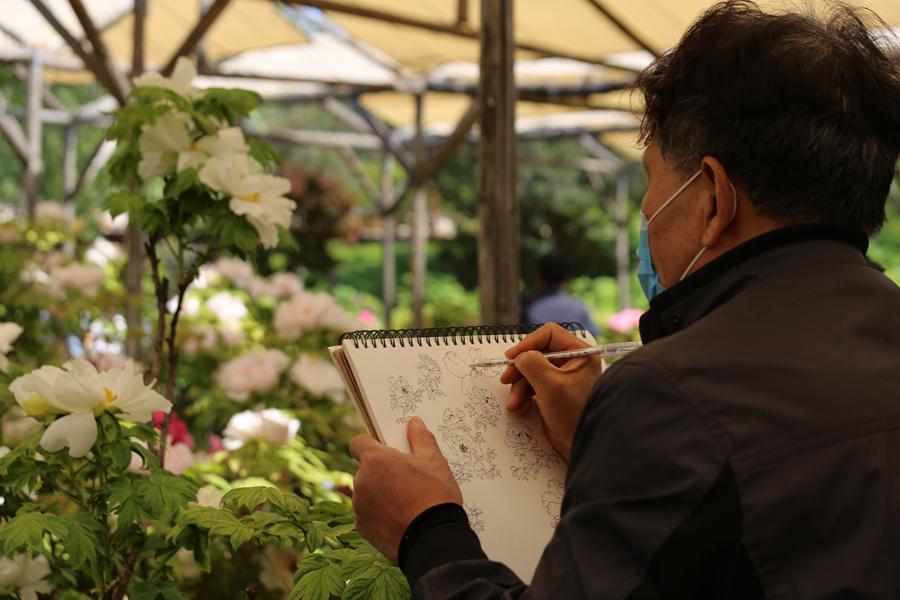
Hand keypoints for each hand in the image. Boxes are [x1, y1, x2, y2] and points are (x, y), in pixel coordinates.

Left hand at [349, 416, 462, 561]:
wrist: (433, 539)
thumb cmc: (435, 497)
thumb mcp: (435, 461)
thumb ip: (421, 439)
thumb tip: (415, 423)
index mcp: (375, 460)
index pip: (357, 443)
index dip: (370, 444)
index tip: (384, 450)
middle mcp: (361, 481)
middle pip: (365, 469)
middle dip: (380, 471)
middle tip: (405, 479)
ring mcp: (359, 506)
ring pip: (366, 491)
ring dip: (379, 493)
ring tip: (406, 501)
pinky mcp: (362, 527)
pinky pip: (368, 513)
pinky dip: (379, 514)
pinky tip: (400, 518)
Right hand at [500, 323, 603, 460]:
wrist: (581, 445)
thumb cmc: (575, 415)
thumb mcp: (551, 386)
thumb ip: (532, 364)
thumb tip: (519, 356)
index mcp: (579, 354)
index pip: (549, 334)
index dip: (528, 343)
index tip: (512, 357)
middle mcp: (572, 362)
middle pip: (536, 353)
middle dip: (520, 370)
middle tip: (506, 380)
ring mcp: (562, 377)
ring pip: (531, 371)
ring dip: (519, 386)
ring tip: (515, 403)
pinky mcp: (554, 392)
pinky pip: (533, 385)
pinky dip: (523, 395)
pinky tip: (521, 407)